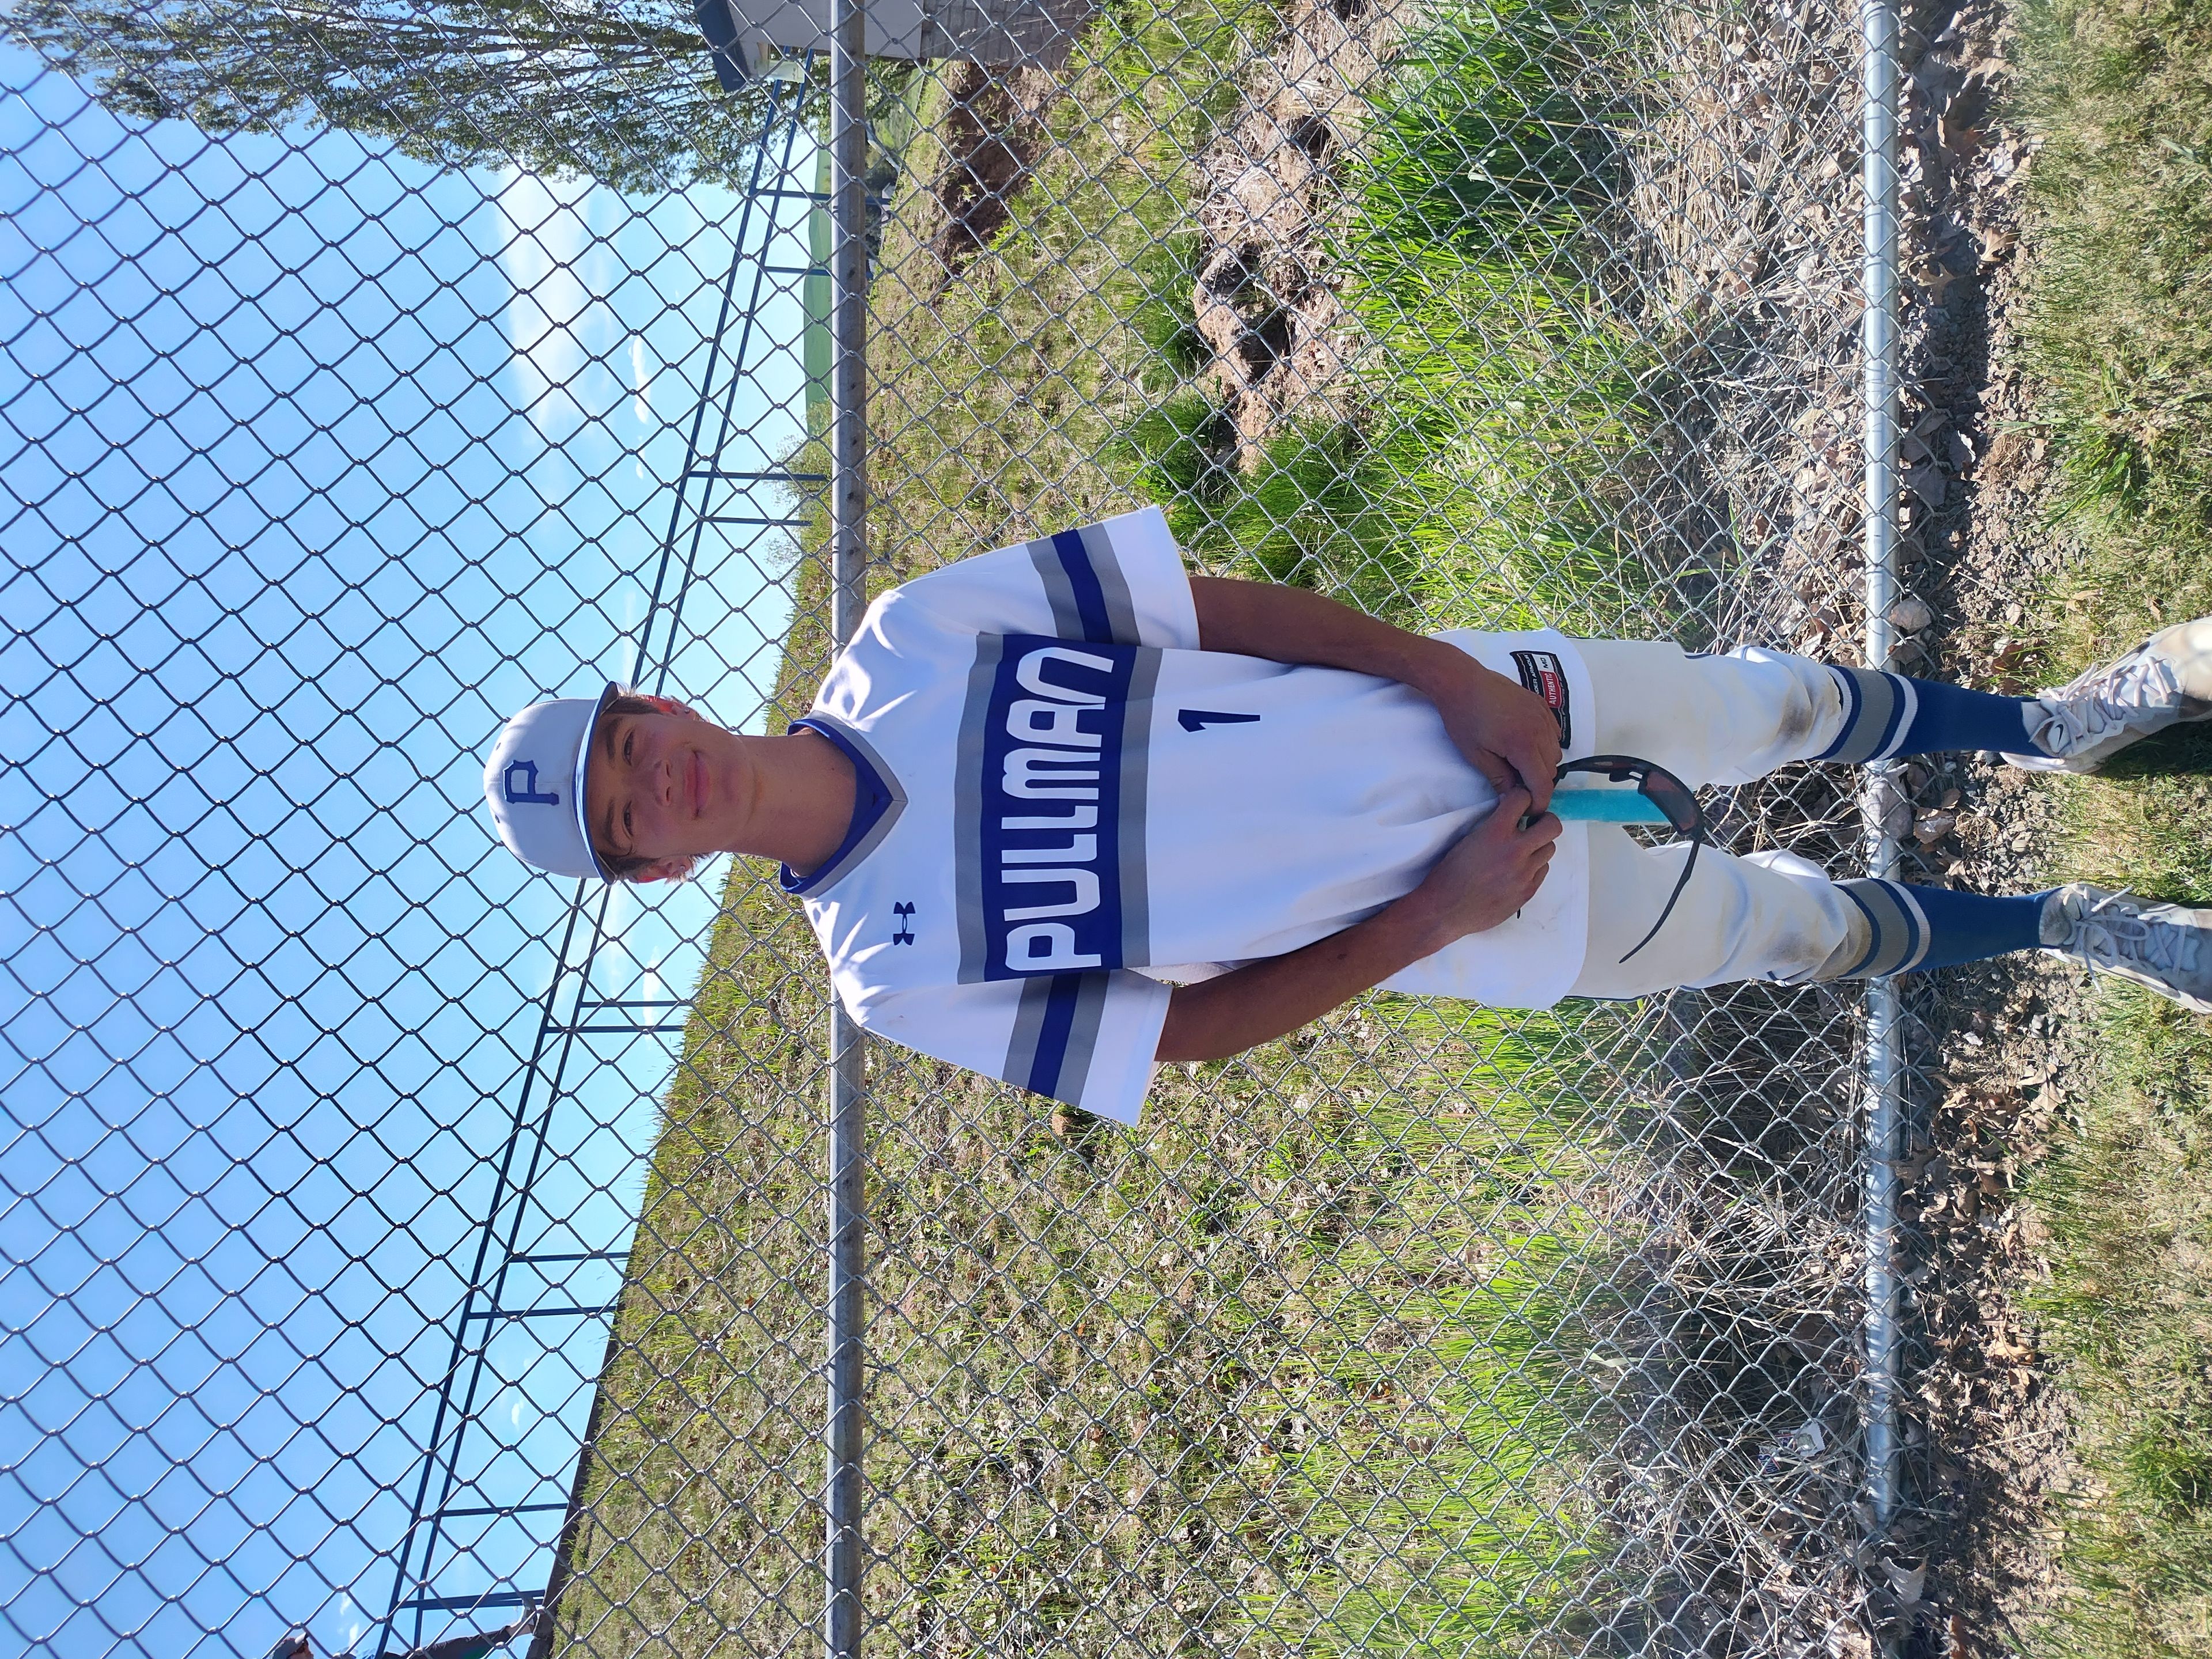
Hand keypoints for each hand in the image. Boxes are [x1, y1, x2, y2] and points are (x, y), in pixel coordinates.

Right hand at [1404, 788, 1561, 947]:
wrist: (1445, 910)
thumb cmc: (1449, 874)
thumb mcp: (1467, 840)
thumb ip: (1492, 826)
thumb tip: (1511, 816)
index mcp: (1495, 832)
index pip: (1523, 798)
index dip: (1521, 798)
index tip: (1517, 803)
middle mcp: (1515, 851)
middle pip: (1552, 825)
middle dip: (1544, 821)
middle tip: (1533, 826)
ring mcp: (1524, 873)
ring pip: (1550, 848)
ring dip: (1538, 846)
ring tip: (1522, 851)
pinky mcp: (1528, 891)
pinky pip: (1542, 870)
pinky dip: (1533, 867)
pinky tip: (1517, 871)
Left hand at [1426, 656, 1561, 812]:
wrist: (1462, 681)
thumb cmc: (1464, 718)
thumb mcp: (1477, 755)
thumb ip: (1499, 779)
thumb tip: (1512, 799)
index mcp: (1524, 745)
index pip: (1543, 784)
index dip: (1538, 802)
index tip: (1529, 811)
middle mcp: (1541, 730)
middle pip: (1551, 770)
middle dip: (1538, 783)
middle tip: (1518, 787)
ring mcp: (1543, 715)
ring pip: (1556, 752)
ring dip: (1543, 764)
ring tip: (1519, 765)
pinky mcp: (1542, 705)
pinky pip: (1554, 733)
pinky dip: (1546, 744)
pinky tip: (1526, 745)